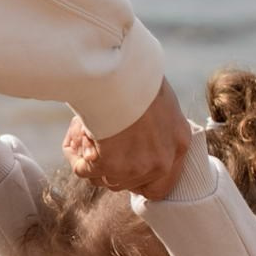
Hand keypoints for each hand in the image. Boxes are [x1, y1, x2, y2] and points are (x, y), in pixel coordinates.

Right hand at [66, 79, 189, 198]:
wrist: (118, 69)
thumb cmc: (136, 74)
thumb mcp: (160, 99)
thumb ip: (158, 125)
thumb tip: (141, 136)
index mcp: (179, 143)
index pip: (161, 186)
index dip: (140, 181)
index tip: (124, 167)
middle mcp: (162, 161)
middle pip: (130, 184)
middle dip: (112, 170)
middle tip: (99, 146)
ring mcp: (136, 167)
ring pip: (107, 179)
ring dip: (93, 160)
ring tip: (86, 131)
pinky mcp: (108, 165)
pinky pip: (84, 170)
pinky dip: (76, 155)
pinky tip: (78, 134)